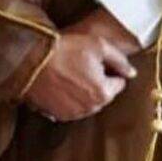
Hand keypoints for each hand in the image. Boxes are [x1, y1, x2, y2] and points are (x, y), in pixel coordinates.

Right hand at [24, 10, 138, 122]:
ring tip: (67, 71)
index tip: (95, 59)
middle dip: (97, 80)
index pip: (119, 83)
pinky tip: (59, 82)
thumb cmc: (65, 50)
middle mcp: (90, 109)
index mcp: (104, 93)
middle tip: (80, 63)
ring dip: (82, 90)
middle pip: (103, 93)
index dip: (109, 69)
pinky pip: (70, 106)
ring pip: (86, 101)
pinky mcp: (56, 115)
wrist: (29, 60)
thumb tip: (132, 72)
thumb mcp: (98, 45)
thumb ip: (120, 60)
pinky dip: (68, 97)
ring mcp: (72, 114)